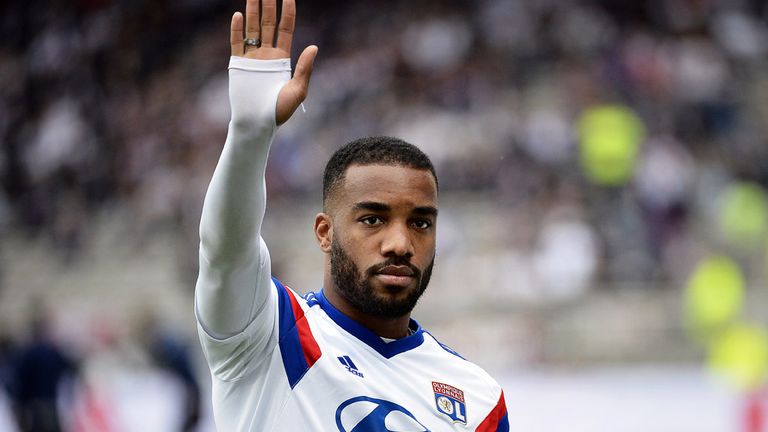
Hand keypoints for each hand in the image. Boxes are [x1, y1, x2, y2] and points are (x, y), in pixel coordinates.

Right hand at [230, 0, 317, 124]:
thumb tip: (314, 47)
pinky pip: (237, 43)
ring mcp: (252, 58)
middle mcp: (267, 55)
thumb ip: (305, 69)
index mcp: (282, 58)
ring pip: (252, 29)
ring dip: (252, 11)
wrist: (258, 123)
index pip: (285, 29)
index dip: (287, 12)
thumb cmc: (279, 111)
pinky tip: (238, 16)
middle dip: (268, 5)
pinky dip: (237, 30)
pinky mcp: (238, 65)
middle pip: (268, 24)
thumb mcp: (298, 91)